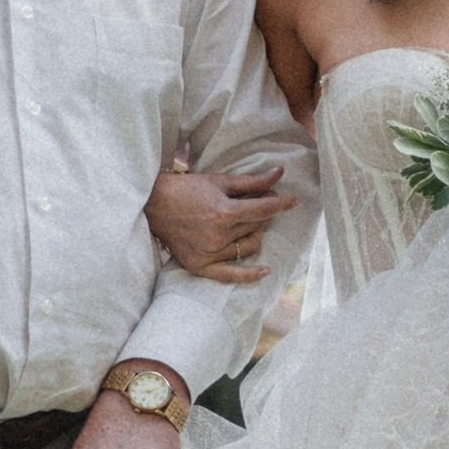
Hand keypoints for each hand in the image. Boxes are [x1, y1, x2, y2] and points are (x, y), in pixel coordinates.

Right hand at [147, 158, 292, 283]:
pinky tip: (265, 270)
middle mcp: (217, 236)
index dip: (281, 204)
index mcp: (223, 213)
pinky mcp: (198, 265)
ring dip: (255, 234)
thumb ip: (252, 182)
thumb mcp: (220, 181)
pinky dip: (249, 275)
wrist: (153, 204)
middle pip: (256, 228)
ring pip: (248, 248)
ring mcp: (208, 253)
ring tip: (250, 223)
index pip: (263, 210)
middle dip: (263, 214)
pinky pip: (229, 275)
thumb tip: (280, 173)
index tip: (295, 202)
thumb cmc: (187, 189)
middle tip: (260, 202)